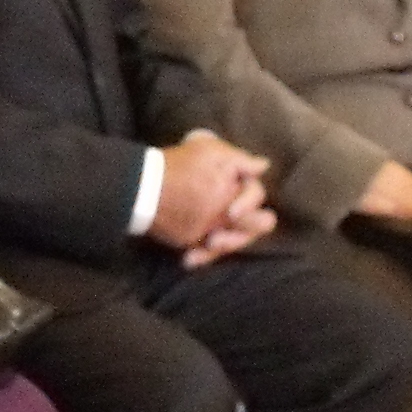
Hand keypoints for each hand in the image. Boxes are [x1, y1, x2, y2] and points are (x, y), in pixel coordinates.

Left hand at [149, 129, 271, 263]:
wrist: (147, 186)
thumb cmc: (181, 165)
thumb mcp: (210, 152)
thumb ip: (239, 159)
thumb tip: (264, 164)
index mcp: (238, 184)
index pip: (256, 196)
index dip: (248, 204)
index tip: (231, 213)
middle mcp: (233, 204)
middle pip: (255, 225)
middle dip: (242, 234)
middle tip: (218, 238)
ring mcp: (219, 222)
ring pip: (235, 241)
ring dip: (225, 246)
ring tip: (205, 247)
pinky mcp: (201, 237)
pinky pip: (210, 253)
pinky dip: (202, 257)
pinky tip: (188, 259)